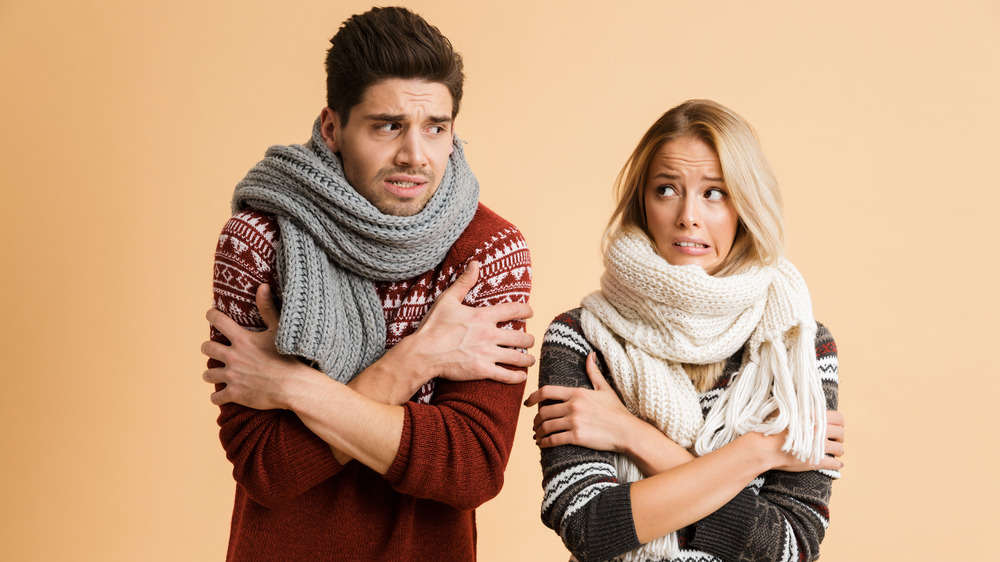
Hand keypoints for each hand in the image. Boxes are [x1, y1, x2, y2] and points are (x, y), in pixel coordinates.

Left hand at [201, 284, 314, 409]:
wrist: (293, 386)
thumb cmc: (288, 357)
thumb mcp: (278, 330)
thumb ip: (267, 308)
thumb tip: (262, 286)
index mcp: (242, 339)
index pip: (218, 321)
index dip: (211, 315)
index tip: (210, 314)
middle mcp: (233, 356)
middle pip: (207, 348)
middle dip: (208, 348)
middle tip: (213, 349)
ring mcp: (232, 376)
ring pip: (208, 374)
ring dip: (211, 373)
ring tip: (216, 374)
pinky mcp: (234, 394)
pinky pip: (216, 397)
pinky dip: (217, 397)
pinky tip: (221, 396)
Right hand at [395, 260, 534, 384]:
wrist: (423, 353)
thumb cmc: (433, 326)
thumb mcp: (447, 300)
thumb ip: (464, 282)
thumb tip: (475, 264)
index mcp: (483, 316)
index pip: (514, 310)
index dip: (526, 310)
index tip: (530, 313)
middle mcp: (489, 335)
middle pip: (521, 337)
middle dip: (529, 339)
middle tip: (530, 340)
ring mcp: (487, 354)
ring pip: (517, 357)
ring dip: (527, 358)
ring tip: (530, 359)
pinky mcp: (482, 370)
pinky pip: (506, 375)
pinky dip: (517, 377)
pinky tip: (521, 376)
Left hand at [524, 352, 641, 451]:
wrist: (627, 431)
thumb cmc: (617, 411)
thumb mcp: (605, 388)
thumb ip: (594, 372)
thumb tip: (590, 354)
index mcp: (577, 393)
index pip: (547, 391)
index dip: (533, 397)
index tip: (527, 403)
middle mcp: (573, 406)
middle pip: (543, 411)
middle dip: (536, 419)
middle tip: (535, 425)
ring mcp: (574, 421)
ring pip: (546, 426)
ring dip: (538, 432)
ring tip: (538, 435)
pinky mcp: (577, 437)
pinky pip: (553, 440)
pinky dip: (544, 442)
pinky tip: (542, 444)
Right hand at [763, 410, 845, 471]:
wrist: (765, 448)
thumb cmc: (772, 428)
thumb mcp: (783, 411)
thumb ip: (794, 404)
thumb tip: (797, 396)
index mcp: (814, 417)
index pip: (838, 418)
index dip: (839, 423)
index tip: (836, 426)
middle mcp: (819, 431)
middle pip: (841, 433)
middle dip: (840, 437)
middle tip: (836, 440)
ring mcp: (819, 447)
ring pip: (839, 449)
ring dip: (838, 451)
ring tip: (836, 452)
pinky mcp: (816, 461)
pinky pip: (834, 464)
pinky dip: (837, 465)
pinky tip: (837, 465)